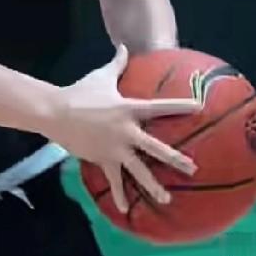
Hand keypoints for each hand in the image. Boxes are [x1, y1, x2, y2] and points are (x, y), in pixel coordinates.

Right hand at [43, 44, 200, 213]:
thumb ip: (117, 63)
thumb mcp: (101, 76)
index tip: (199, 108)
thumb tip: (124, 46)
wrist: (56, 111)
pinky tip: (125, 209)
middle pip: (155, 147)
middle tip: (194, 168)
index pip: (160, 107)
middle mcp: (126, 130)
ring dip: (153, 185)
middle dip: (176, 159)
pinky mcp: (103, 159)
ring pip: (138, 170)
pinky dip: (119, 195)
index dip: (180, 107)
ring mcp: (115, 148)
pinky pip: (113, 180)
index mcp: (129, 108)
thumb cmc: (81, 91)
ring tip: (167, 197)